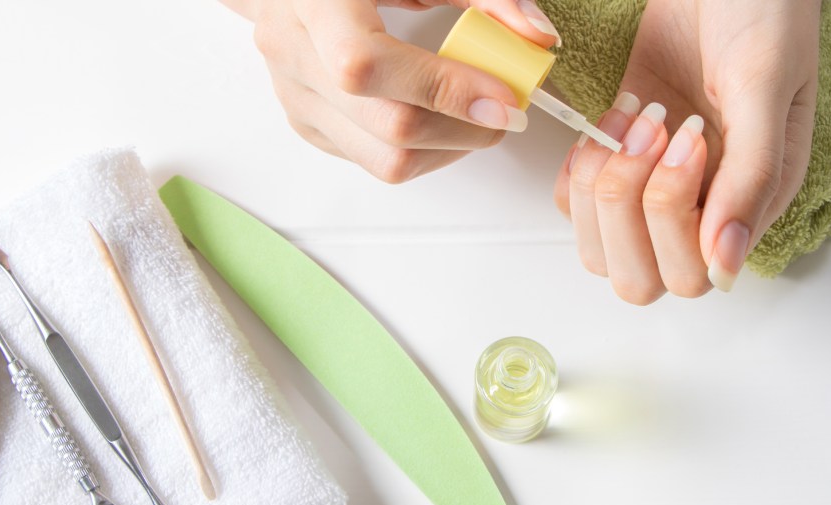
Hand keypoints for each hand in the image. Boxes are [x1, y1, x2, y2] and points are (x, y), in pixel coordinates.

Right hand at [223, 0, 560, 182]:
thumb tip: (536, 36)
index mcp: (314, 4)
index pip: (369, 67)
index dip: (445, 90)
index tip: (504, 98)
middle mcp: (293, 56)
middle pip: (389, 128)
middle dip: (466, 129)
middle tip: (506, 110)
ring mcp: (296, 98)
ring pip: (386, 161)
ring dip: (448, 147)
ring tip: (472, 114)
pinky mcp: (307, 125)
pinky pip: (374, 162)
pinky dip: (421, 150)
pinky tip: (436, 116)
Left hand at [554, 0, 821, 302]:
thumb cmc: (761, 14)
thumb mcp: (763, 86)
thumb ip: (751, 177)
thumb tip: (725, 268)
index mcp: (750, 204)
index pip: (692, 274)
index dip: (671, 219)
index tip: (690, 139)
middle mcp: (701, 209)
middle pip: (639, 276)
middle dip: (627, 208)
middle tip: (653, 129)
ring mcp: (654, 188)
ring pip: (599, 245)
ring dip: (602, 184)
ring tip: (637, 116)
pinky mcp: (619, 157)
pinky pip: (575, 200)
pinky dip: (579, 165)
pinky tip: (613, 117)